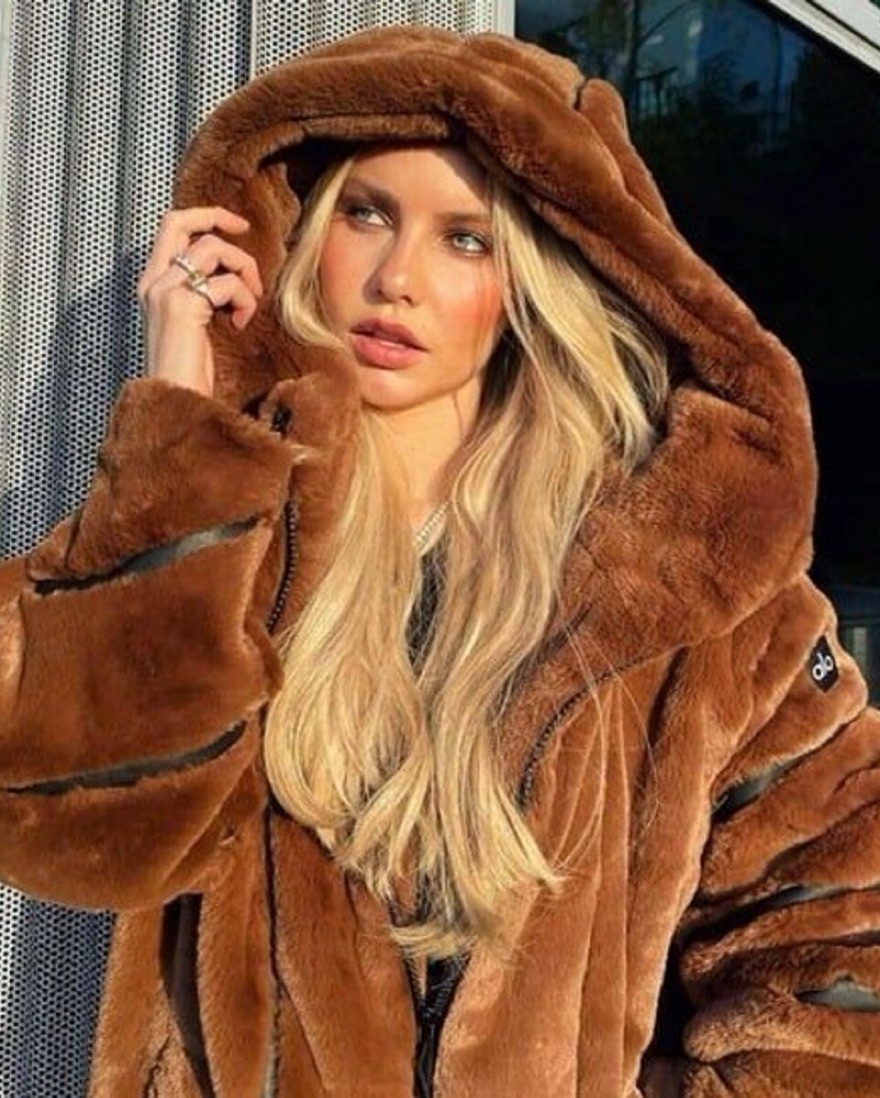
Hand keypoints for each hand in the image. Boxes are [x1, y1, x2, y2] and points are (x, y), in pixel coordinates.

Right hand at [137, 207, 263, 395]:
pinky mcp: (183, 306)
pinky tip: (240, 324)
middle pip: (180, 220)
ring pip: (213, 248)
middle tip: (246, 231)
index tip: (236, 226)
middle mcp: (153, 282)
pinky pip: (228, 284)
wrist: (176, 402)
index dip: (204, 216)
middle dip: (219, 217)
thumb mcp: (192, 321)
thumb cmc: (188, 370)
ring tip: (248, 303)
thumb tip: (230, 272)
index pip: (170, 226)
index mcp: (152, 283)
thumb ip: (201, 292)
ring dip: (243, 270)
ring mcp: (165, 291)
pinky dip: (245, 301)